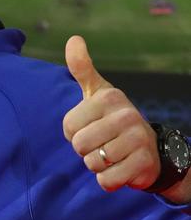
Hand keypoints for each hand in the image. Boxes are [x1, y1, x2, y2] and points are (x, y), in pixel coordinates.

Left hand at [62, 35, 159, 191]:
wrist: (150, 151)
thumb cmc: (114, 121)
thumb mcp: (99, 93)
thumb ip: (82, 69)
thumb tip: (73, 39)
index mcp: (110, 97)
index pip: (69, 127)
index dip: (74, 134)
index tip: (91, 128)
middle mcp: (126, 115)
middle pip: (80, 146)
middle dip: (85, 152)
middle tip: (102, 144)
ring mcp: (137, 139)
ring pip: (92, 164)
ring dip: (97, 166)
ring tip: (112, 155)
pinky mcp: (142, 164)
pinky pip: (106, 180)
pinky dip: (108, 180)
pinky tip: (120, 168)